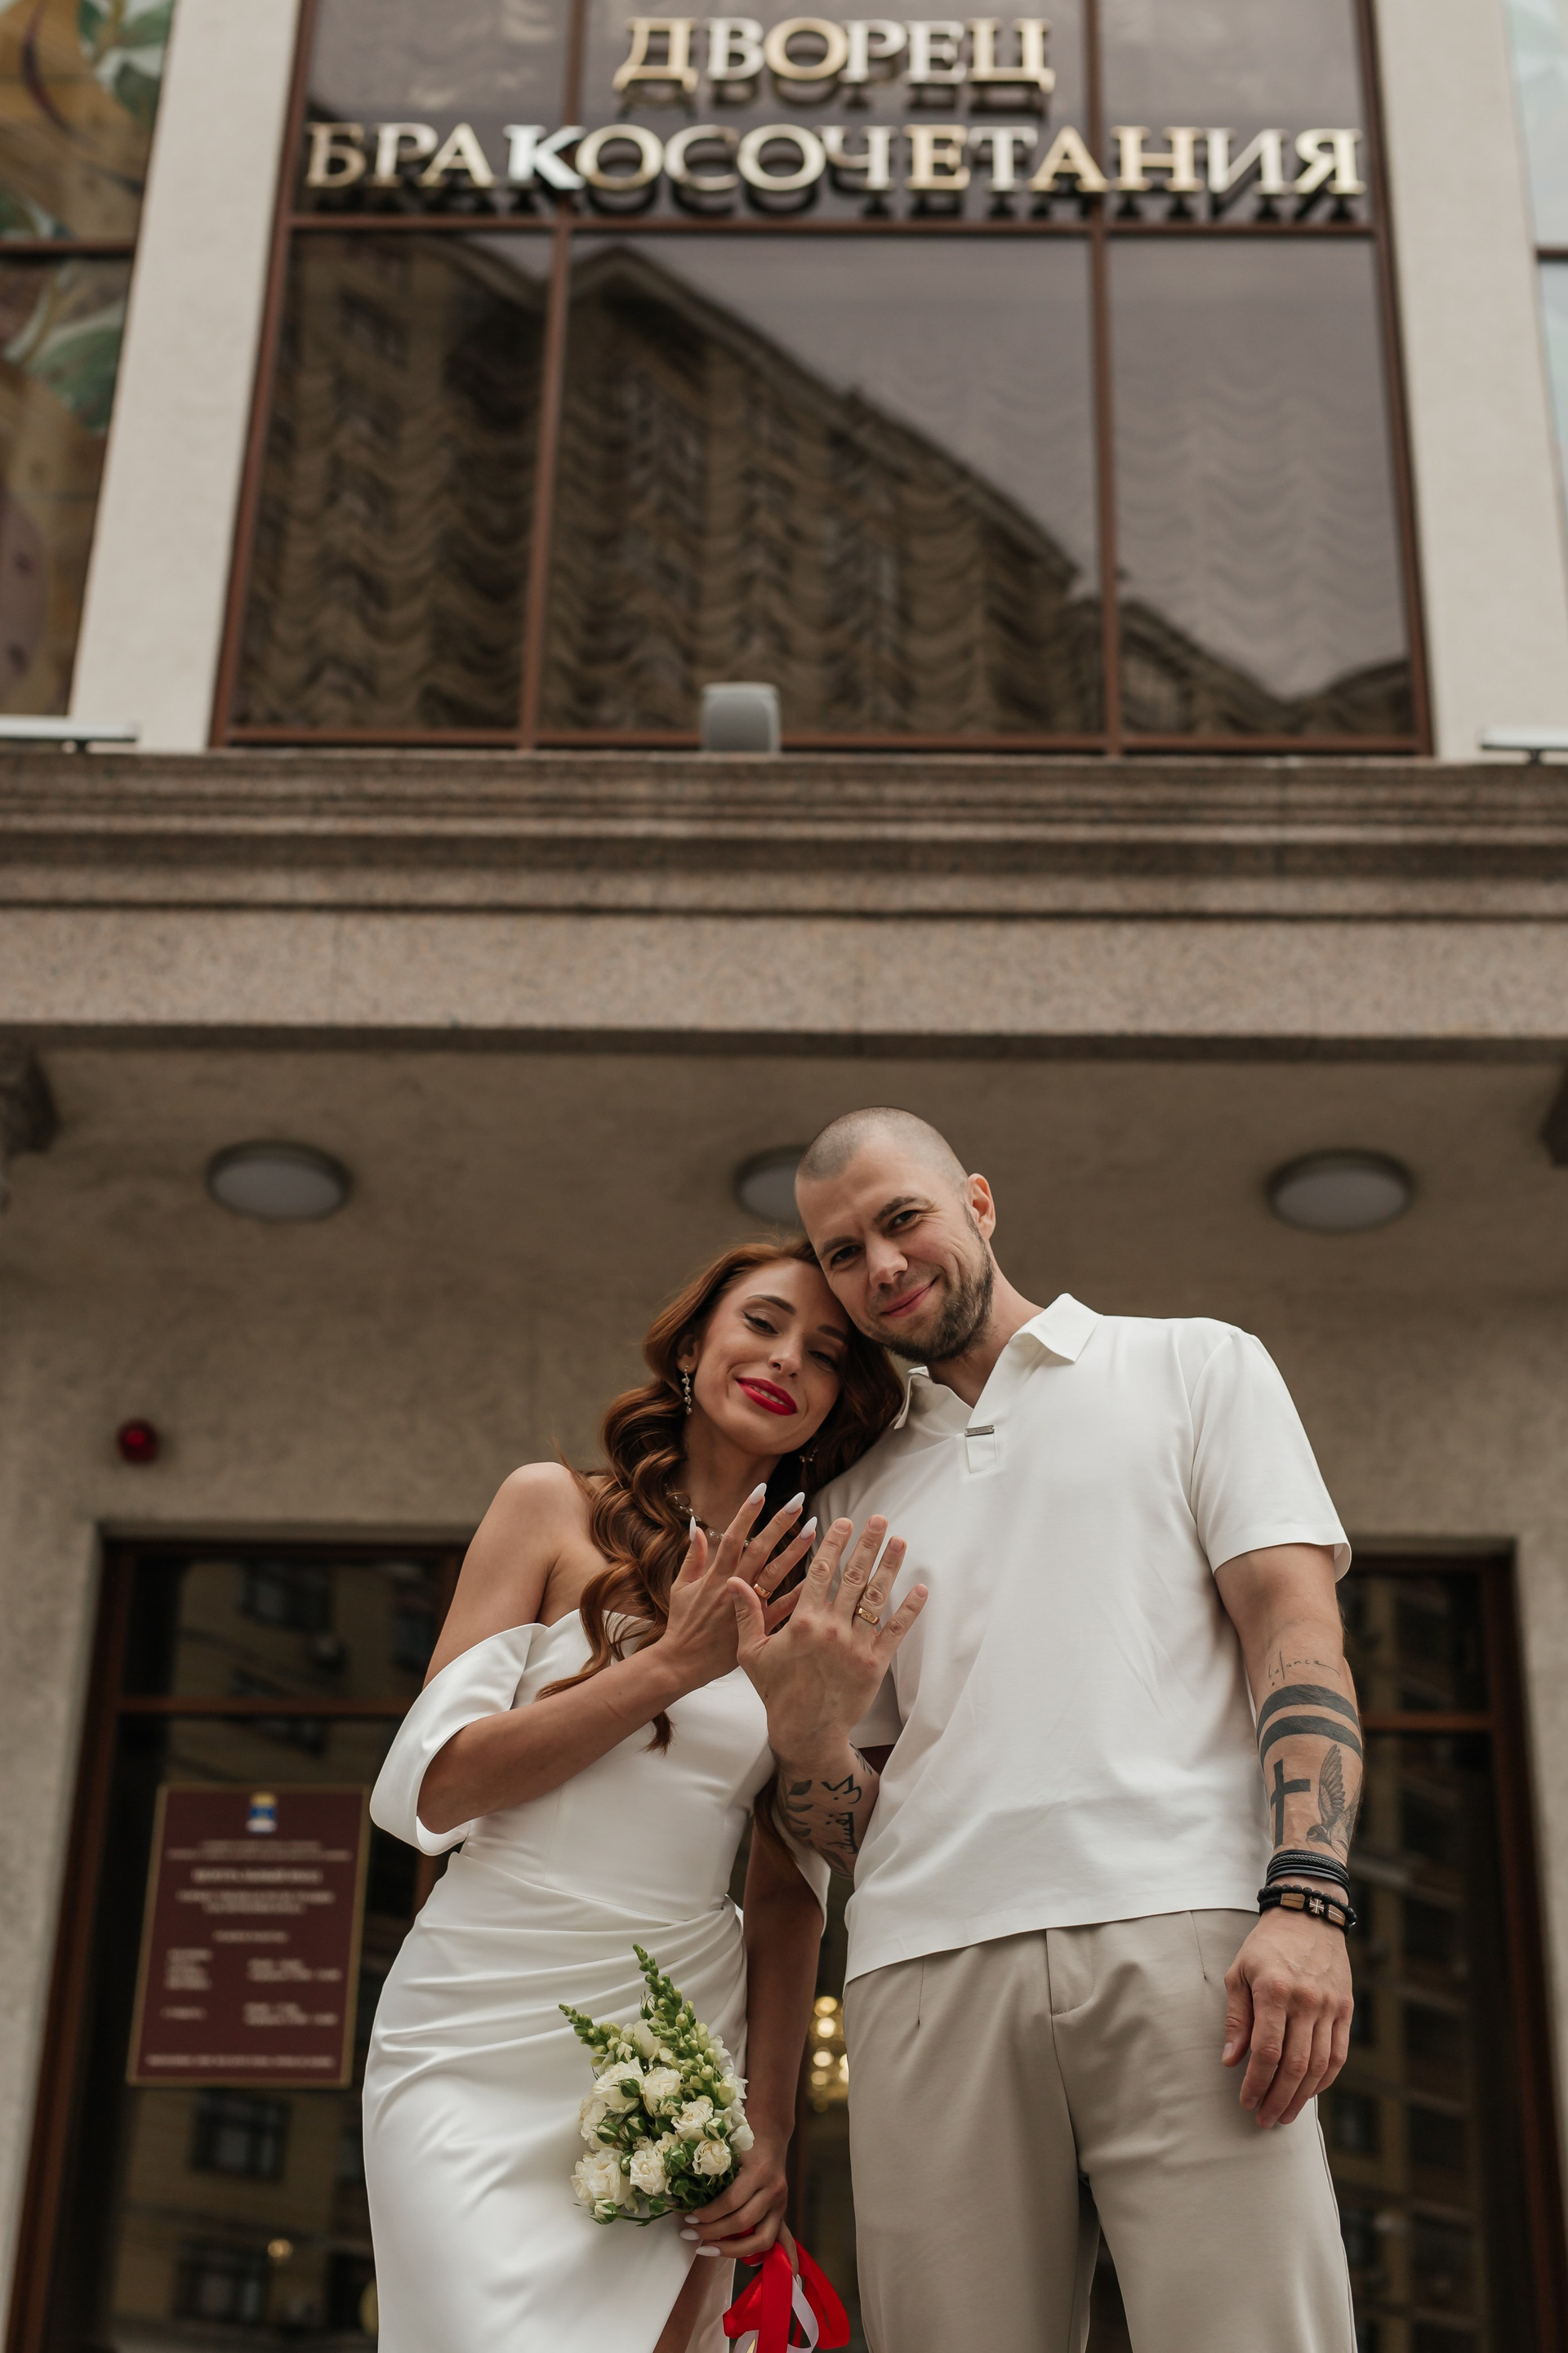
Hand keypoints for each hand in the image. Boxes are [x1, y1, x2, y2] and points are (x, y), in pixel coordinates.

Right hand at [658, 1492, 815, 1695]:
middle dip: (779, 1522)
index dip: (747, 1512)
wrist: (683, 1663)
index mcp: (714, 1575)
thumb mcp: (681, 1587)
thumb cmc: (682, 1625)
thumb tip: (696, 1526)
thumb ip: (692, 1556)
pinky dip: (801, 1592)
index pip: (733, 1535)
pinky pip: (785, 1608)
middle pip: (759, 1549)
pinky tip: (820, 1576)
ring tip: (814, 1527)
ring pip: (776, 1573)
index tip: (762, 1489)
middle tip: (799, 1499)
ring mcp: (748, 1607)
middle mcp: (733, 1587)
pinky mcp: (759, 1628)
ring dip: (795, 1550)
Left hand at [680, 2134, 789, 2260]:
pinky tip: (746, 2261)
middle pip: (743, 2222)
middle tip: (689, 2234)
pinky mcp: (781, 2212)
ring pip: (761, 2240)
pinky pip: (774, 2240)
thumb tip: (680, 2195)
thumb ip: (713, 2171)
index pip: (731, 2202)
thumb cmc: (745, 2137)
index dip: (708, 2214)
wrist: (771, 2131)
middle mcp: (773, 2190)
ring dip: (732, 2250)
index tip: (687, 2218)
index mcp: (759, 2171)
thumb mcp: (729, 2147)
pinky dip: (761, 2254)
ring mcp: (780, 2203)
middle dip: (713, 2232)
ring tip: (706, 2249)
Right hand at [730, 1517, 926, 1758]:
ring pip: (876, 1598)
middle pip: (854, 1577)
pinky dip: (909, 1609)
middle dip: (867, 1545)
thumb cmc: (776, 1691)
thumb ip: (746, 1614)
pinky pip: (895, 1631)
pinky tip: (920, 1589)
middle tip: (879, 1519)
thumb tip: (734, 1581)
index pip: (821, 1572)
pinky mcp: (875, 1664)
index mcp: (802, 1622)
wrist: (804, 1730)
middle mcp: (831, 1629)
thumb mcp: (751, 1652)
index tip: (843, 1521)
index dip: (833, 1544)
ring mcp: (856, 1646)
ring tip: (900, 1541)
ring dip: (889, 1567)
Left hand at [1222, 1907, 1353, 2126]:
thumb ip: (1237, 2018)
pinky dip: (1324, 2080)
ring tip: (1284, 2115)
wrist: (1308, 1916)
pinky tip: (1309, 2094)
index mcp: (1275, 1990)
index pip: (1267, 2051)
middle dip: (1277, 2099)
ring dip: (1301, 2098)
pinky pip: (1338, 2055)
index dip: (1256, 2082)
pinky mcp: (1346, 2010)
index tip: (1246, 2102)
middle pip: (1294, 2066)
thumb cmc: (1266, 1946)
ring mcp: (1330, 2007)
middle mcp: (1306, 2001)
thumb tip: (1230, 2061)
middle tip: (1264, 2119)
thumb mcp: (1240, 1972)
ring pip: (1319, 2067)